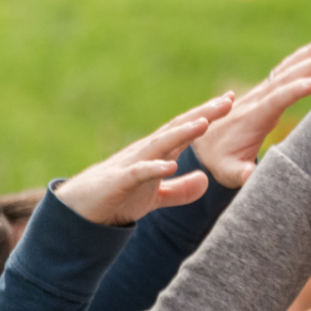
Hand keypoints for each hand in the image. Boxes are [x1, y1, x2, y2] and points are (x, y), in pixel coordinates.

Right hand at [54, 95, 233, 225]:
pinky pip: (137, 173)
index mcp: (157, 154)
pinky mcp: (118, 182)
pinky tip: (169, 166)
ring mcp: (132, 164)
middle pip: (178, 129)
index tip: (231, 100)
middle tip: (228, 100)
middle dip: (203, 114)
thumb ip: (181, 190)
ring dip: (182, 133)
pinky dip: (153, 169)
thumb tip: (206, 179)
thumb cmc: (118, 198)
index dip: (208, 115)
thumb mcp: (156, 196)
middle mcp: (146, 152)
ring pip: (160, 144)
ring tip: (204, 123)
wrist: (79, 211)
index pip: (186, 129)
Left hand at [191, 33, 310, 188]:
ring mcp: (260, 93)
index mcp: (252, 117)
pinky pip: (285, 71)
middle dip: (309, 64)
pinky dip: (302, 57)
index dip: (294, 91)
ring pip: (286, 69)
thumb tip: (252, 177)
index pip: (275, 101)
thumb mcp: (228, 171)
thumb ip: (241, 173)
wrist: (202, 145)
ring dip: (309, 53)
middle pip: (285, 78)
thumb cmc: (219, 161)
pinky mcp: (264, 92)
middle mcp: (256, 100)